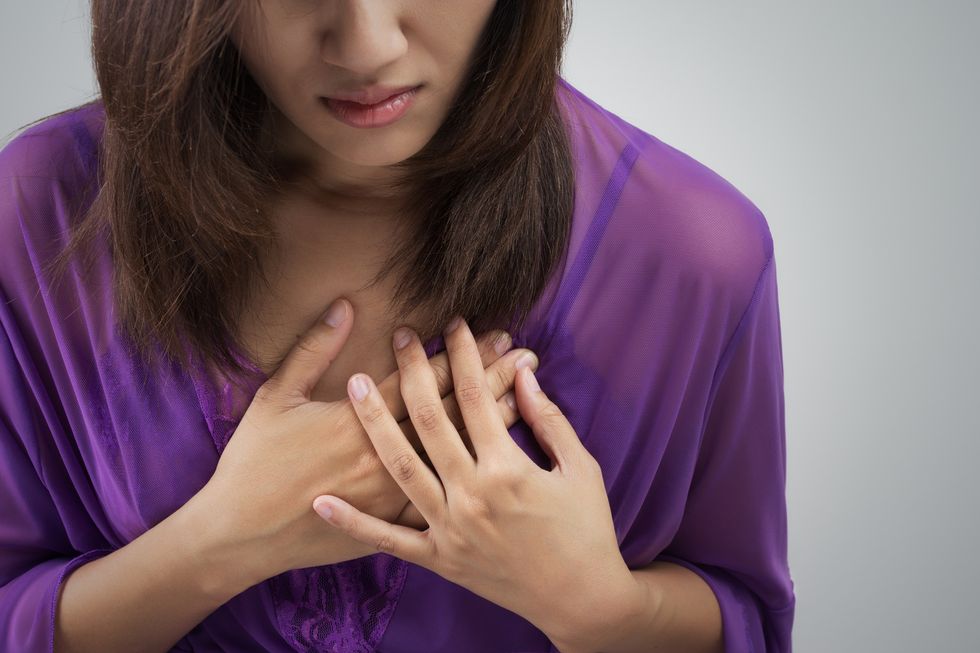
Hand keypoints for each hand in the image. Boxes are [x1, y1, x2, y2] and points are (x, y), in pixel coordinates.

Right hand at [194, 300, 538, 585]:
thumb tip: (345, 305)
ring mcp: (392, 496)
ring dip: (494, 424)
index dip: (463, 356)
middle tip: (526, 356)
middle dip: (492, 381)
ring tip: (527, 396)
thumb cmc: (253, 462)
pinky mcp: (392, 526)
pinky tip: (501, 461)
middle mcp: (384, 457)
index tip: (495, 335)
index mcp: (358, 422)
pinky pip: (445, 502)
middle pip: (452, 413)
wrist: (240, 536)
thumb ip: (313, 349)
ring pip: (457, 455)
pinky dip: (474, 479)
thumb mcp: (275, 396)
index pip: (424, 380)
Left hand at [310, 316, 641, 643]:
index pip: (475, 397)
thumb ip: (549, 420)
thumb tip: (525, 374)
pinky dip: (353, 524)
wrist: (582, 600)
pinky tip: (323, 502)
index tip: (454, 324)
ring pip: (401, 467)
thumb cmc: (588, 529)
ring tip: (355, 384)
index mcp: (508, 470)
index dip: (464, 355)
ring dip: (375, 423)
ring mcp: (450, 529)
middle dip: (413, 371)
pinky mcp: (439, 560)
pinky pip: (387, 541)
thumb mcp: (581, 468)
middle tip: (400, 336)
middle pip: (430, 421)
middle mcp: (472, 496)